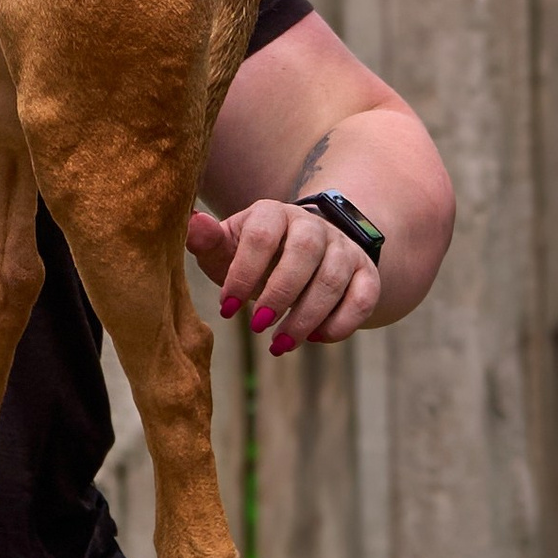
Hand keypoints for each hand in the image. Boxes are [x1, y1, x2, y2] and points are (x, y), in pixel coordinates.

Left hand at [187, 195, 380, 353]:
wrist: (306, 251)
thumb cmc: (255, 255)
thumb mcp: (229, 246)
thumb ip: (208, 240)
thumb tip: (192, 224)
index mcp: (274, 213)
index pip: (262, 235)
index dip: (243, 273)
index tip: (227, 309)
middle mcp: (313, 225)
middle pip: (304, 252)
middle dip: (279, 294)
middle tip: (257, 327)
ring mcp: (343, 247)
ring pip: (333, 278)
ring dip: (306, 317)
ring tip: (280, 344)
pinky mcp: (365, 272)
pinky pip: (364, 297)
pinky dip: (342, 323)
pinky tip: (316, 338)